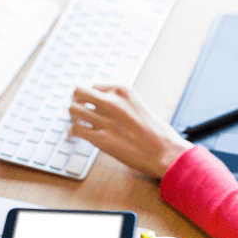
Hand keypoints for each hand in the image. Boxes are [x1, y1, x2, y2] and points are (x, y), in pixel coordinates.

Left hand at [69, 85, 193, 179]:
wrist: (164, 151)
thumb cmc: (157, 132)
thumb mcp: (138, 105)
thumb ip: (120, 103)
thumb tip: (104, 106)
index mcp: (122, 91)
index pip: (94, 86)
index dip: (91, 96)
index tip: (90, 103)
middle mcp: (111, 102)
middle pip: (78, 92)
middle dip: (77, 101)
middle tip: (79, 109)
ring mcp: (104, 119)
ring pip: (73, 110)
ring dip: (74, 117)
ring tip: (79, 122)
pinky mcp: (99, 138)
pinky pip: (75, 130)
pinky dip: (73, 132)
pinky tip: (76, 135)